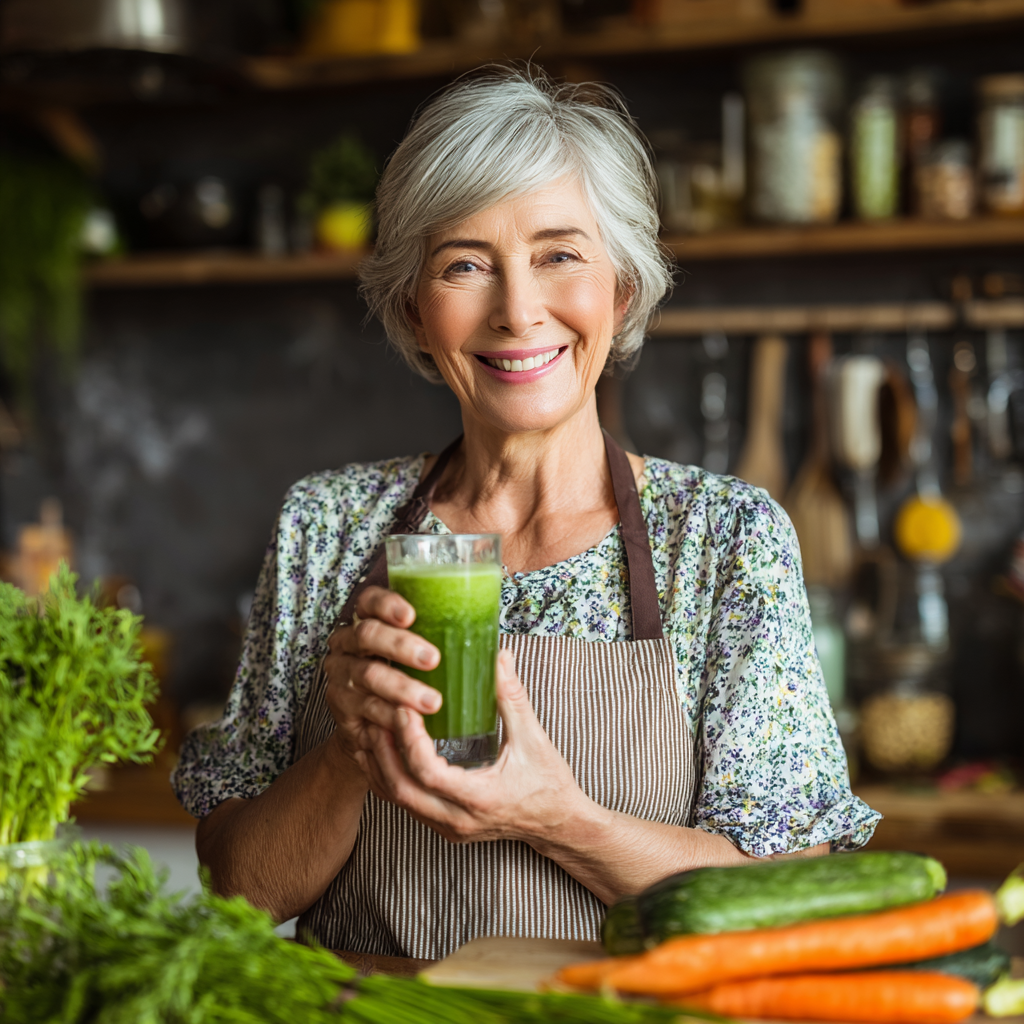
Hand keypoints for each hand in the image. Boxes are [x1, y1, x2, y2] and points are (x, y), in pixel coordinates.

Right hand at [323, 585, 442, 769]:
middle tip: (433, 659)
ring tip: (432, 701)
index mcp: (369, 622)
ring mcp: (342, 677)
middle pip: (367, 635)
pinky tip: (410, 721)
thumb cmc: (409, 683)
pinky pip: (367, 710)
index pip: (369, 601)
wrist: (376, 733)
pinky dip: (390, 716)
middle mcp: (348, 646)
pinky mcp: (343, 710)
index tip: (412, 615)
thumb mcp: (426, 660)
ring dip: (402, 687)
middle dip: (400, 645)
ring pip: (369, 675)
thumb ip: (456, 653)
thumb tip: (503, 657)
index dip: (386, 604)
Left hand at [358, 650, 590, 845]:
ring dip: (380, 763)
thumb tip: (499, 656)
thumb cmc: (549, 783)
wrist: (558, 824)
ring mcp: (448, 828)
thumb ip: (512, 697)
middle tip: (377, 713)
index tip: (403, 707)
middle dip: (383, 750)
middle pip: (401, 789)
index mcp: (480, 798)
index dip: (409, 739)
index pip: (428, 773)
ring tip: (372, 726)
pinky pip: (406, 804)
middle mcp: (458, 819)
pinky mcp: (444, 827)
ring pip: (397, 800)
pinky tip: (383, 750)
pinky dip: (389, 776)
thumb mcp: (534, 739)